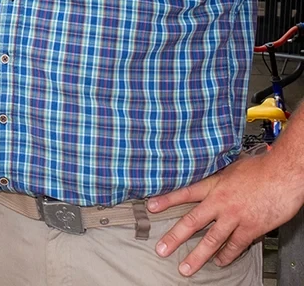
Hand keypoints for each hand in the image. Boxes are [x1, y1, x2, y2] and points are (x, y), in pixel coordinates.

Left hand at [148, 149, 303, 276]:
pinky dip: (227, 255)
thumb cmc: (262, 167)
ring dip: (197, 256)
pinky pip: (235, 246)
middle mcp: (220, 203)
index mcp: (214, 185)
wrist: (284, 174)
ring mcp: (235, 217)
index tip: (150, 207)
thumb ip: (218, 177)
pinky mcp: (251, 228)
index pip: (184, 193)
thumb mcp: (232, 167)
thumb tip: (210, 176)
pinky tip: (219, 262)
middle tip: (161, 249)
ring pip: (211, 240)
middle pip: (192, 222)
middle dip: (174, 237)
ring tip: (186, 267)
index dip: (166, 200)